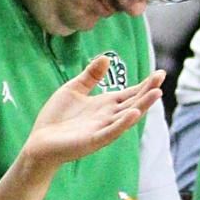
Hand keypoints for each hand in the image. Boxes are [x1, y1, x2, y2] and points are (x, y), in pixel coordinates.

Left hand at [18, 60, 164, 173]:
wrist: (38, 142)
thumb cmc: (56, 117)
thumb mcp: (73, 89)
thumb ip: (90, 76)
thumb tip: (106, 57)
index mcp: (106, 104)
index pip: (131, 93)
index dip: (146, 84)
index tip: (160, 73)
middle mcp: (110, 116)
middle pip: (134, 101)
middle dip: (148, 90)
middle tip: (161, 76)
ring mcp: (103, 128)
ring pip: (128, 116)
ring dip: (143, 105)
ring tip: (157, 93)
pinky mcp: (93, 140)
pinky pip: (111, 131)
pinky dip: (123, 123)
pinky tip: (133, 113)